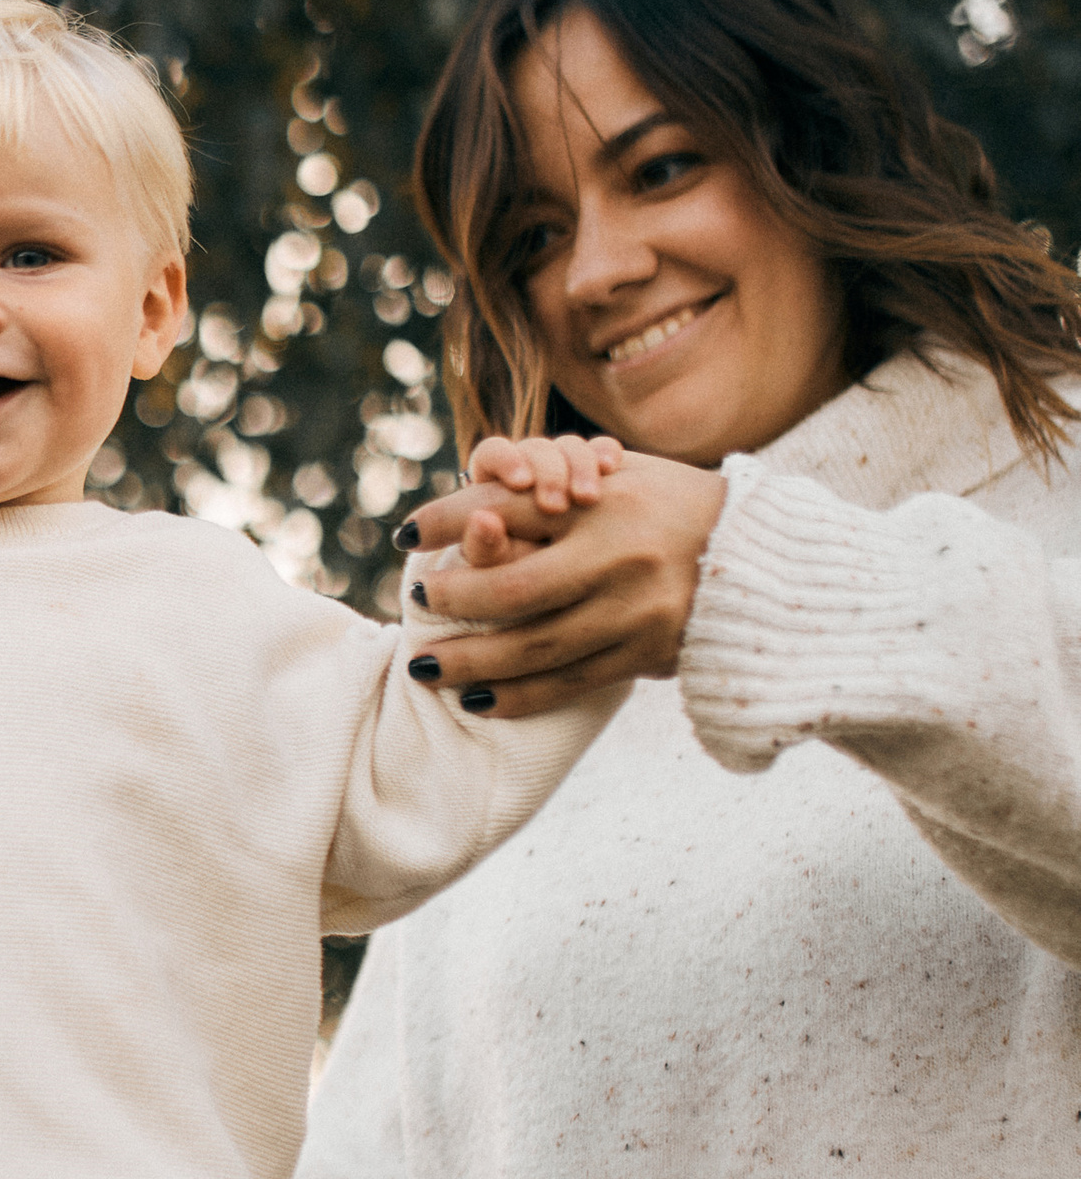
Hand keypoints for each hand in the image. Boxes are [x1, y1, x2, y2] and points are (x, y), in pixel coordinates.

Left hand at [396, 446, 728, 718]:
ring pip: (534, 647)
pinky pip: (568, 683)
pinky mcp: (647, 656)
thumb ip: (556, 487)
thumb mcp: (626, 478)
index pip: (511, 506)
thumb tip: (473, 508)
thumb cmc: (678, 509)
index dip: (451, 520)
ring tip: (426, 669)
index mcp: (611, 501)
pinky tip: (478, 700)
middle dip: (455, 600)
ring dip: (471, 662)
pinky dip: (517, 696)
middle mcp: (622, 558)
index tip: (409, 534)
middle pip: (514, 588)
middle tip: (419, 605)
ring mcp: (636, 613)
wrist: (770, 563)